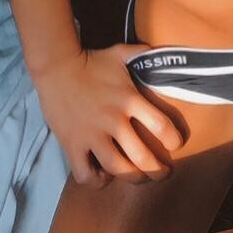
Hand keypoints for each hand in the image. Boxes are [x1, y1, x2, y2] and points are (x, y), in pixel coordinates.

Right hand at [32, 44, 185, 188]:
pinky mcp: (73, 144)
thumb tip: (159, 51)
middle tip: (164, 173)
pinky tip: (104, 174)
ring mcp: (92, 135)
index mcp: (129, 99)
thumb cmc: (91, 61)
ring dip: (133, 178)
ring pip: (117, 169)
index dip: (173, 140)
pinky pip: (86, 174)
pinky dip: (97, 180)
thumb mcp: (120, 54)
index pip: (160, 126)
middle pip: (142, 157)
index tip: (176, 144)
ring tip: (139, 177)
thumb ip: (141, 54)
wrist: (56, 67)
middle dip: (157, 171)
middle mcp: (113, 120)